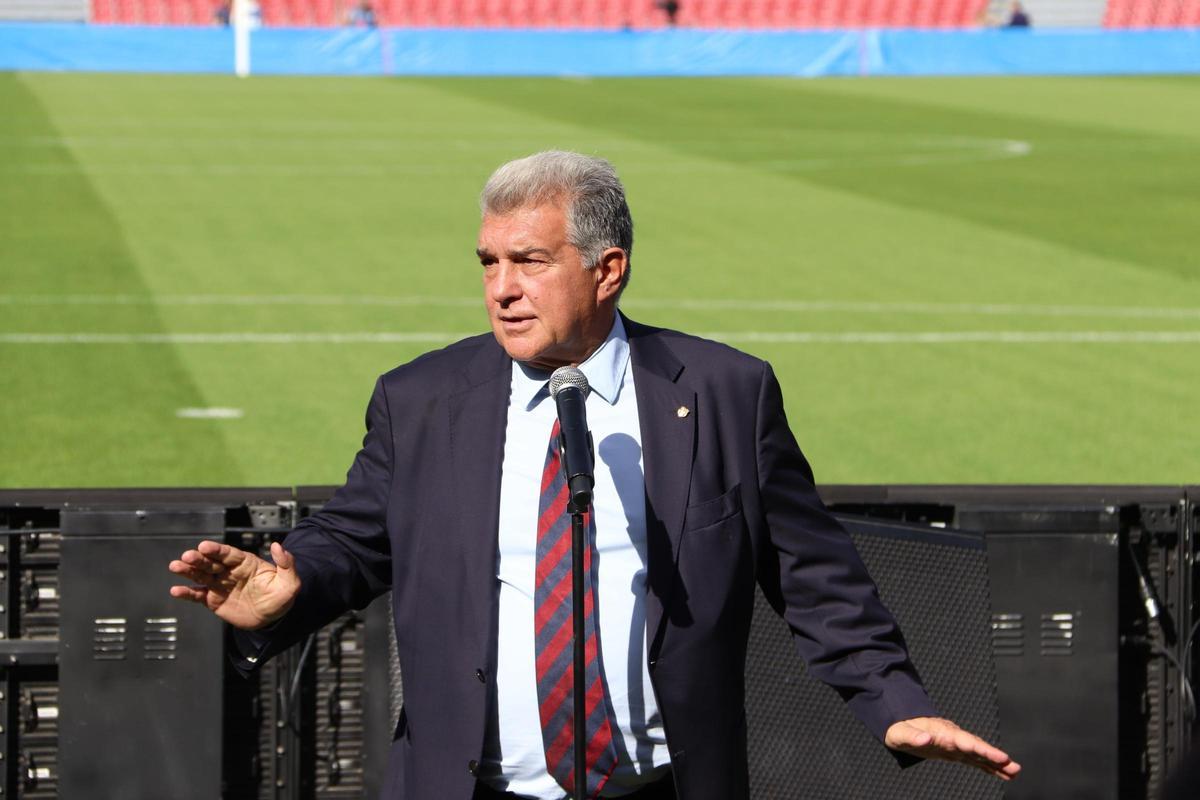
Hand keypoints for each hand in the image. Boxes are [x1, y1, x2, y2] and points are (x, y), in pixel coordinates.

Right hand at [168, 540, 299, 629]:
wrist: (273, 618)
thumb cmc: (280, 596)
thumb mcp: (290, 581)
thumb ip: (286, 563)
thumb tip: (280, 546)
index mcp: (245, 563)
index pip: (229, 553)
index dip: (216, 550)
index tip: (204, 546)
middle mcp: (229, 571)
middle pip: (211, 562)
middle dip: (198, 558)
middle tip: (186, 556)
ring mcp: (220, 584)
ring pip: (201, 575)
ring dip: (187, 571)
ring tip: (175, 566)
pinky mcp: (214, 600)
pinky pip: (198, 595)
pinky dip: (187, 593)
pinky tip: (176, 590)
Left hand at [885, 717, 1020, 780]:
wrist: (899, 724)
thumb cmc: (899, 728)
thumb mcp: (900, 732)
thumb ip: (912, 736)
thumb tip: (925, 738)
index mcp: (942, 732)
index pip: (966, 741)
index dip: (983, 749)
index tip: (1000, 756)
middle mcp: (953, 737)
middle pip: (978, 747)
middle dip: (995, 757)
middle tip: (1014, 766)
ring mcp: (955, 744)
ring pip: (980, 754)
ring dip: (997, 763)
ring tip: (1015, 772)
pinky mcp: (955, 752)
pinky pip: (975, 759)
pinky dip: (988, 766)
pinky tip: (1002, 773)